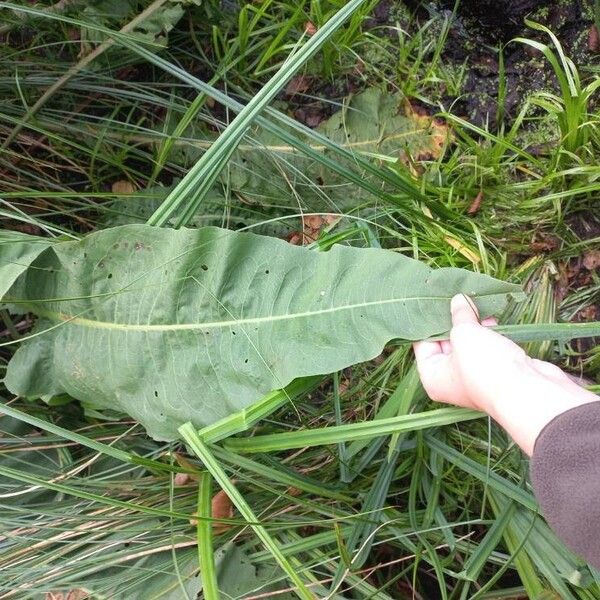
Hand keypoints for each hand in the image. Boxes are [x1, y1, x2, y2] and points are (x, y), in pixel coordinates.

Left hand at [413, 294, 597, 454]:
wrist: (529, 391)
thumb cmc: (485, 366)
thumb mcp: (464, 333)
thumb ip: (459, 315)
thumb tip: (457, 300)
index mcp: (432, 376)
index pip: (423, 344)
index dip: (428, 322)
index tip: (431, 300)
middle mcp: (451, 379)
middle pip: (446, 342)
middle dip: (451, 319)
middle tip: (453, 295)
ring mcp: (475, 375)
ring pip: (469, 343)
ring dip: (472, 323)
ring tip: (473, 301)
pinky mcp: (497, 370)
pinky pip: (487, 346)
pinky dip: (488, 332)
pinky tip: (490, 315)